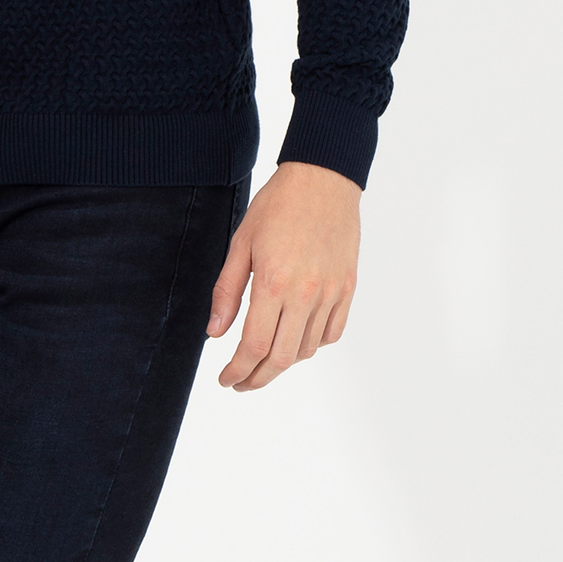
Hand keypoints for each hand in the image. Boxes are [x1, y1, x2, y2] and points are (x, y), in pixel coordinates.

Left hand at [207, 162, 361, 390]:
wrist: (323, 179)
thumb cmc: (278, 206)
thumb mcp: (240, 244)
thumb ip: (227, 292)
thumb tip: (215, 332)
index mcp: (274, 283)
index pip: (253, 346)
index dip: (237, 370)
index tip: (225, 379)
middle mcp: (306, 293)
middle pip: (281, 358)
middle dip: (257, 378)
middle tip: (241, 382)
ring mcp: (331, 293)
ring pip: (307, 350)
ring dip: (283, 363)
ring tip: (264, 359)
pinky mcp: (347, 288)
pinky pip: (331, 333)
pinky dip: (312, 345)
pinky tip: (295, 339)